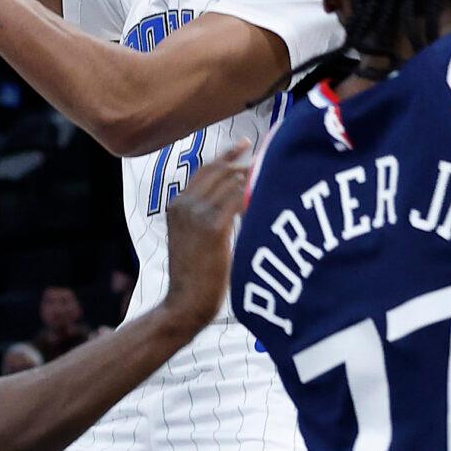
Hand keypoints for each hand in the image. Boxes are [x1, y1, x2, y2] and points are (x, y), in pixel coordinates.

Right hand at [158, 146, 253, 331]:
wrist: (185, 303)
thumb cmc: (196, 278)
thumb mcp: (193, 240)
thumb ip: (207, 218)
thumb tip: (237, 199)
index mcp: (176, 206)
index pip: (205, 170)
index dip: (227, 155)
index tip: (245, 146)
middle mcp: (184, 205)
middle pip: (219, 170)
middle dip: (244, 160)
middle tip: (267, 154)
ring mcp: (196, 214)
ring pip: (232, 182)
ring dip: (254, 178)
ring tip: (274, 175)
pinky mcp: (213, 227)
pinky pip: (240, 199)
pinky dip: (255, 195)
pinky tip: (268, 198)